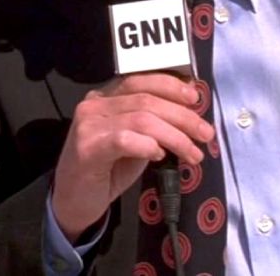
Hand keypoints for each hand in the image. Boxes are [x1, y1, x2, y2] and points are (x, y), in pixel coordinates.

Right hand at [50, 73, 212, 242]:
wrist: (73, 201)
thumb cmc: (107, 170)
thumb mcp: (135, 141)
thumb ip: (153, 125)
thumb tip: (188, 112)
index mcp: (106, 97)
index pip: (141, 80)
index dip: (171, 86)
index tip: (196, 98)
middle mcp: (94, 104)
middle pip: (146, 100)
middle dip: (183, 117)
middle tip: (206, 134)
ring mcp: (88, 125)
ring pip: (141, 119)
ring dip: (175, 137)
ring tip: (193, 154)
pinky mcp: (87, 148)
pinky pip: (124, 140)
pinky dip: (147, 146)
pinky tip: (159, 156)